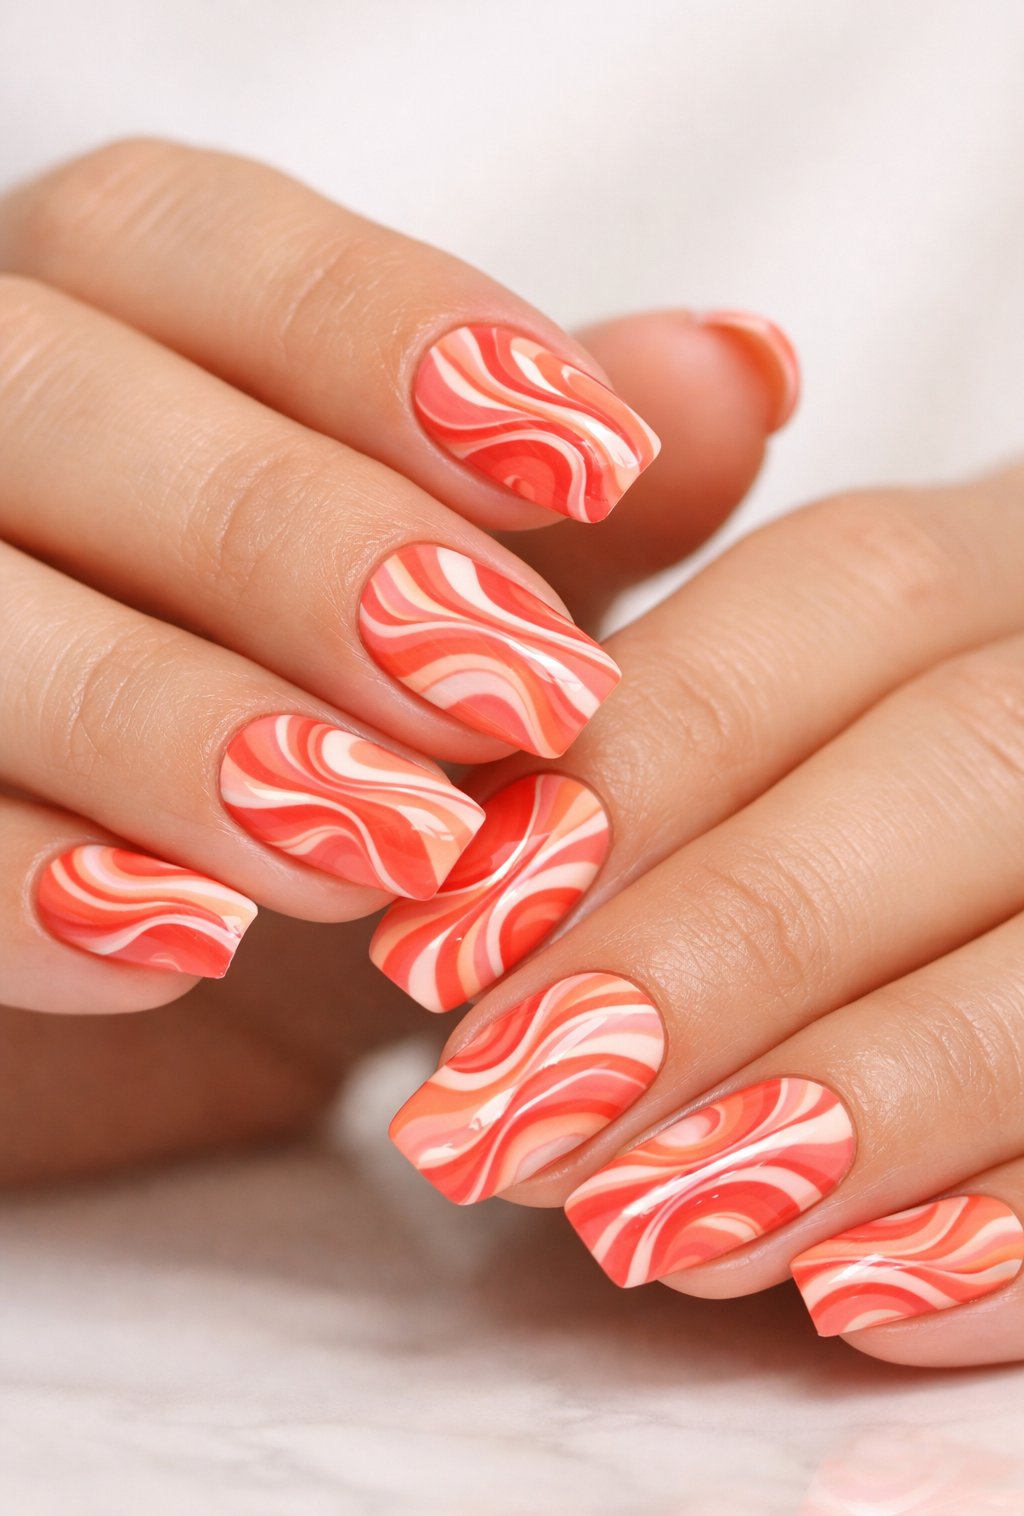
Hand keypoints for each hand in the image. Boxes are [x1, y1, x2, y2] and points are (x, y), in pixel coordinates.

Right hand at [0, 137, 789, 1177]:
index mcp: (100, 324)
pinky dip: (29, 889)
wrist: (136, 929)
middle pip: (62, 403)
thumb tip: (741, 375)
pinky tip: (188, 945)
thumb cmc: (306, 720)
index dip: (386, 337)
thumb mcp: (444, 600)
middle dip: (293, 541)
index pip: (200, 246)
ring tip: (396, 846)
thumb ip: (555, 483)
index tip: (586, 460)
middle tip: (508, 686)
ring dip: (184, 726)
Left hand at [385, 463, 1023, 1369]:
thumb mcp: (786, 728)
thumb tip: (465, 907)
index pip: (838, 597)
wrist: (1007, 848)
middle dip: (717, 951)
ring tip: (640, 1226)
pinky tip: (856, 1299)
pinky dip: (1011, 1230)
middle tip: (506, 1117)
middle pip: (957, 761)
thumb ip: (661, 757)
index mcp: (999, 570)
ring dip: (852, 1103)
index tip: (441, 942)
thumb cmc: (861, 792)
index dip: (637, 769)